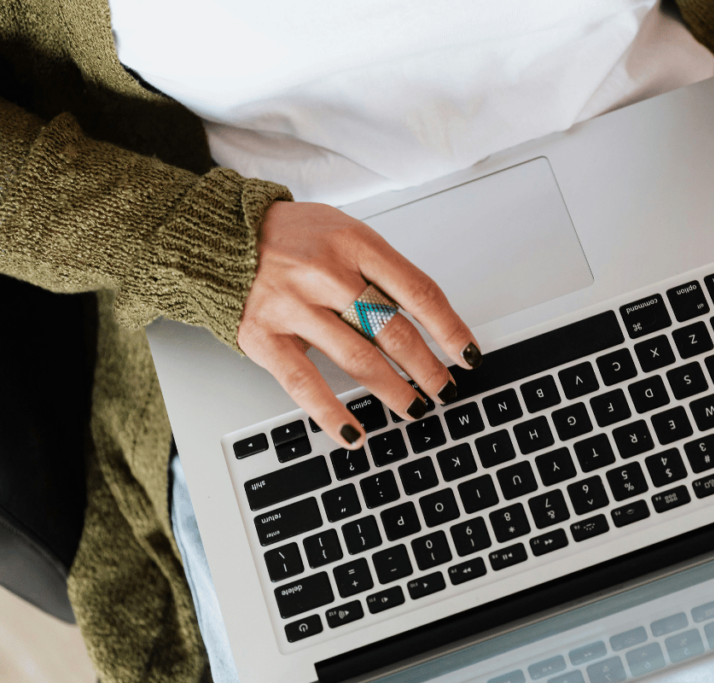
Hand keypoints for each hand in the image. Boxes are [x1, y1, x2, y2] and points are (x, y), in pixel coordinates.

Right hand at [238, 201, 480, 448]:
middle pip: (393, 331)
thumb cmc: (292, 237)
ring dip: (393, 390)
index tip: (468, 354)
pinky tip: (354, 434)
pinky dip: (332, 413)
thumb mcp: (346, 233)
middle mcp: (326, 273)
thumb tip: (427, 322)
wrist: (222, 235)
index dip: (450, 329)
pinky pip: (304, 382)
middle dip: (427, 368)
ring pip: (358, 359)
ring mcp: (293, 305)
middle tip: (444, 388)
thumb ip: (381, 271)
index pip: (418, 292)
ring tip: (414, 407)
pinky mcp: (263, 335)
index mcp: (355, 243)